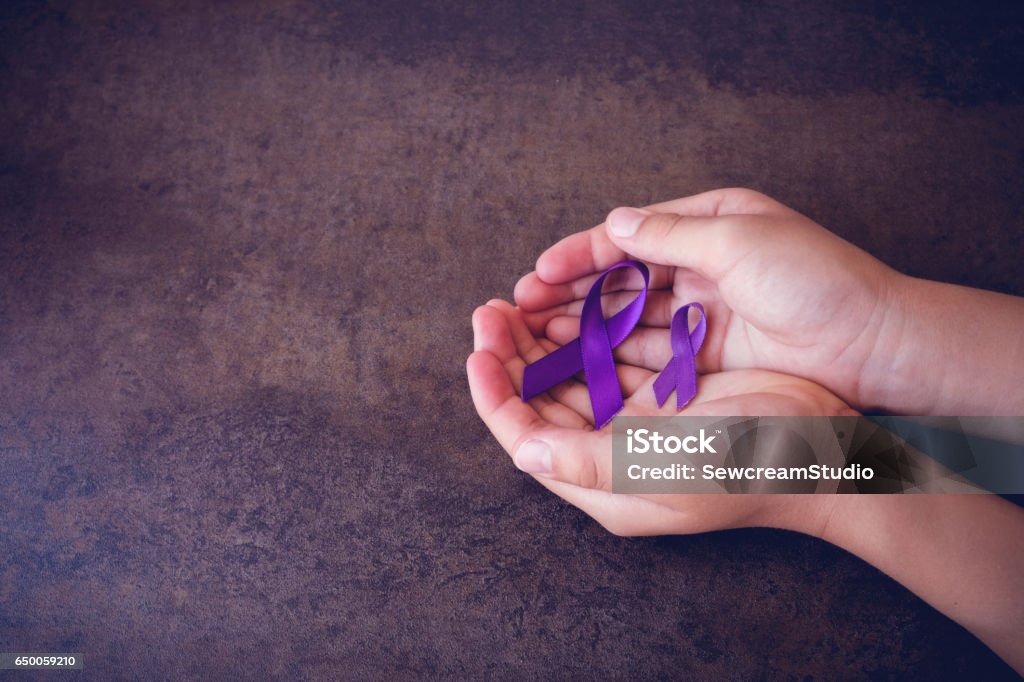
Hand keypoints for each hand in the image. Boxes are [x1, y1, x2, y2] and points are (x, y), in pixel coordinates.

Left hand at [467, 299, 849, 536]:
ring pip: (571, 376)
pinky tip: (571, 305)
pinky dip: (586, 333)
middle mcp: (611, 454)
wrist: (819, 452)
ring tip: (519, 301)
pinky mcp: (664, 395)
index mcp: (601, 481)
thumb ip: (588, 462)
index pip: (526, 434)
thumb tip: (520, 449)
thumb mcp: (663, 470)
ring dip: (543, 340)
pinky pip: (609, 361)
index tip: (478, 347)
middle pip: (542, 401)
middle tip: (491, 309)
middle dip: (512, 355)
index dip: (496, 392)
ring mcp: (637, 423)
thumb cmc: (743, 467)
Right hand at [514, 188, 903, 410]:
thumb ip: (670, 234)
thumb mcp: (740, 240)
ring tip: (537, 338)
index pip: (629, 237)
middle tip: (520, 310)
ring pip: (628, 318)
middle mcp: (702, 267)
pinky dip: (614, 355)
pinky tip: (578, 362)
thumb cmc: (815, 281)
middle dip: (569, 294)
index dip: (579, 255)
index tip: (537, 275)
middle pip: (620, 279)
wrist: (873, 347)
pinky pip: (651, 353)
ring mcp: (703, 314)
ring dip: (582, 326)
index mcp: (711, 224)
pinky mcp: (709, 355)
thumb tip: (613, 222)